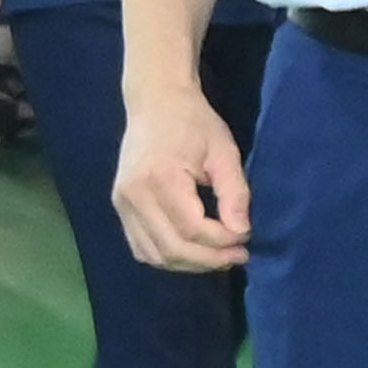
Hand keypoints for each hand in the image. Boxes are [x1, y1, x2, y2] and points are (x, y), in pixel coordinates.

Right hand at [114, 82, 252, 270]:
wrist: (155, 102)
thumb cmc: (194, 122)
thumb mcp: (223, 151)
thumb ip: (234, 192)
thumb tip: (241, 231)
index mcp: (160, 178)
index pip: (193, 229)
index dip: (223, 241)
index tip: (247, 236)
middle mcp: (134, 196)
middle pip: (172, 248)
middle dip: (209, 260)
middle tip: (239, 255)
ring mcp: (122, 204)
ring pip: (154, 255)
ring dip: (189, 264)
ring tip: (219, 257)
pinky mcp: (120, 208)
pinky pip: (141, 248)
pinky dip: (168, 257)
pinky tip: (193, 252)